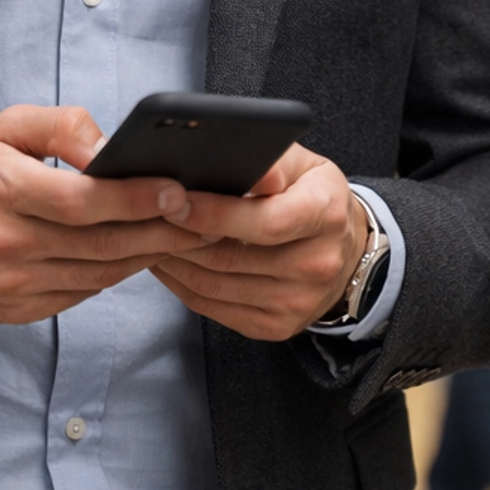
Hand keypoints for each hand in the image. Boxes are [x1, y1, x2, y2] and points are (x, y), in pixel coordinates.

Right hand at [0, 104, 211, 324]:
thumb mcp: (4, 128)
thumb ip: (60, 126)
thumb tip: (109, 148)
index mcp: (0, 188)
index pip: (81, 200)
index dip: (134, 198)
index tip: (178, 191)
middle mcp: (5, 240)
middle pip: (100, 243)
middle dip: (160, 232)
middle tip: (205, 220)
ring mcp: (11, 282)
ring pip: (98, 273)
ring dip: (147, 256)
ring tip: (185, 237)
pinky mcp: (18, 309)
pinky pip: (83, 294)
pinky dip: (116, 274)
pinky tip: (140, 255)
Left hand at [147, 145, 370, 341]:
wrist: (345, 252)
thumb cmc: (313, 196)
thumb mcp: (305, 165)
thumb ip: (274, 162)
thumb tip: (252, 170)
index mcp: (326, 216)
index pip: (265, 222)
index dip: (215, 213)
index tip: (174, 199)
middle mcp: (317, 265)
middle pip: (232, 257)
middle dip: (180, 236)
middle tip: (144, 216)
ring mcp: (298, 303)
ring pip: (216, 285)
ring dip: (173, 262)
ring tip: (146, 236)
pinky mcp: (277, 327)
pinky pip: (215, 308)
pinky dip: (182, 285)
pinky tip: (165, 263)